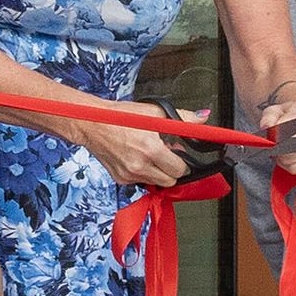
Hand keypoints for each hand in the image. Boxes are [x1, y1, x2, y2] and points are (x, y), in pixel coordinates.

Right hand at [73, 103, 193, 189]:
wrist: (92, 123)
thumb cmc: (121, 116)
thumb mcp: (154, 112)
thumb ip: (182, 118)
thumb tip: (202, 119)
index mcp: (150, 149)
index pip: (179, 169)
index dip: (182, 162)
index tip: (180, 155)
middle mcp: (139, 166)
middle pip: (169, 181)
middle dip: (172, 169)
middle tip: (166, 154)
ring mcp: (129, 175)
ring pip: (155, 183)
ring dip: (157, 172)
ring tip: (150, 154)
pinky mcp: (120, 179)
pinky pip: (140, 181)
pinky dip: (143, 173)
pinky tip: (136, 158)